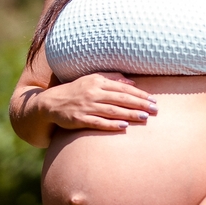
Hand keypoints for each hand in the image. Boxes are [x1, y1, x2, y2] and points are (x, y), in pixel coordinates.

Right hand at [40, 72, 156, 131]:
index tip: (153, 100)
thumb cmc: (75, 90)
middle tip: (154, 110)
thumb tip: (131, 81)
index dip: (139, 94)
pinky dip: (111, 124)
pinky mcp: (80, 120)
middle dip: (139, 104)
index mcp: (97, 81)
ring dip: (129, 114)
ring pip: (112, 110)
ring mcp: (86, 107)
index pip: (123, 88)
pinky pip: (98, 122)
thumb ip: (111, 78)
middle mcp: (92, 93)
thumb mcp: (91, 79)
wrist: (50, 103)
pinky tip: (124, 126)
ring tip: (144, 118)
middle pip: (120, 99)